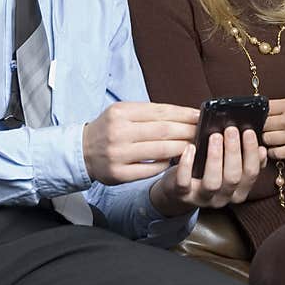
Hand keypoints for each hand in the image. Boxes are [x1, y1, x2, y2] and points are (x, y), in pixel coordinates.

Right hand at [82, 102, 198, 183]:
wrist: (81, 151)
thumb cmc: (109, 129)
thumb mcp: (122, 112)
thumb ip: (149, 113)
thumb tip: (183, 114)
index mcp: (120, 113)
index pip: (160, 111)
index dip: (183, 113)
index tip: (200, 114)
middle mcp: (118, 132)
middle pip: (163, 130)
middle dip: (187, 130)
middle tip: (203, 131)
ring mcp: (118, 154)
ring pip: (160, 150)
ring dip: (182, 147)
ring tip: (195, 145)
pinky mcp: (119, 174)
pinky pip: (150, 169)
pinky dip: (166, 164)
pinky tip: (175, 160)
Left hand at [149, 127, 266, 214]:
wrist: (180, 188)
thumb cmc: (207, 171)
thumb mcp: (229, 167)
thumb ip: (245, 159)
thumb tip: (260, 148)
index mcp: (238, 191)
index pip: (251, 173)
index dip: (251, 153)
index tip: (248, 132)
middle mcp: (223, 198)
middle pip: (233, 178)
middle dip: (233, 152)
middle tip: (231, 130)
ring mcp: (202, 198)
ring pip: (212, 183)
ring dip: (215, 157)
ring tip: (214, 137)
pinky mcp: (182, 194)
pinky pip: (184, 182)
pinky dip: (187, 165)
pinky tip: (191, 147)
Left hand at [263, 98, 284, 158]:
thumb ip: (284, 106)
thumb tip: (265, 111)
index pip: (264, 108)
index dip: (260, 113)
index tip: (261, 116)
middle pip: (263, 125)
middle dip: (263, 127)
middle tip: (266, 128)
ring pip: (267, 139)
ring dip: (267, 140)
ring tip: (272, 138)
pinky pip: (276, 153)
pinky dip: (273, 152)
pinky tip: (277, 148)